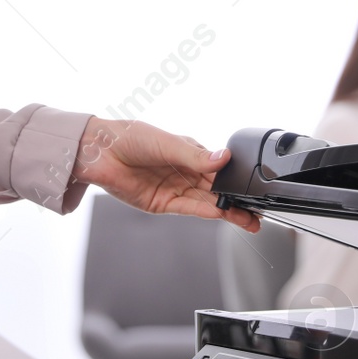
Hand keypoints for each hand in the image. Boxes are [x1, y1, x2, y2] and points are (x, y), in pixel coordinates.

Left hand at [70, 118, 259, 231]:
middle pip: (217, 191)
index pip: (220, 170)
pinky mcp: (162, 203)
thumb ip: (196, 156)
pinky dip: (207, 212)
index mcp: (190, 154)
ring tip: (250, 221)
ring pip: (207, 203)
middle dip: (239, 201)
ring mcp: (174, 189)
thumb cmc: (129, 138)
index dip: (237, 180)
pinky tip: (224, 215)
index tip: (255, 188)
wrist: (98, 152)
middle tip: (259, 212)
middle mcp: (185, 172)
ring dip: (228, 212)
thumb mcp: (167, 143)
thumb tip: (224, 159)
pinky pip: (189, 209)